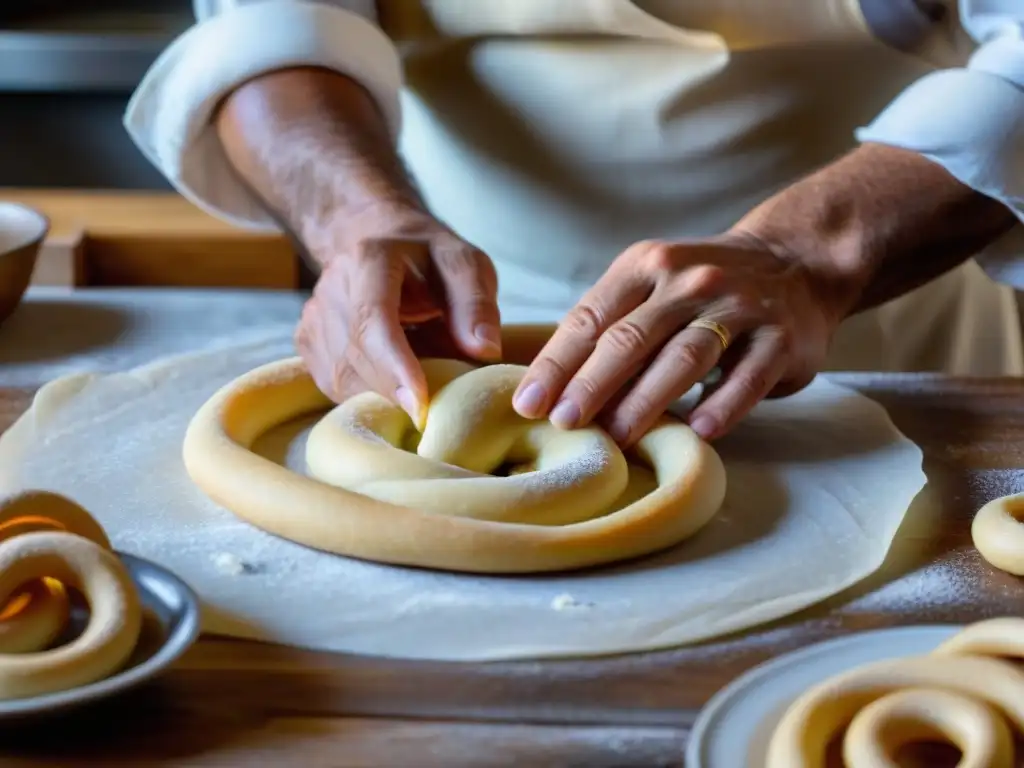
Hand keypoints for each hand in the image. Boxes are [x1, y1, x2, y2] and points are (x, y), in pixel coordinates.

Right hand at [296, 204, 500, 425]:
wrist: (376, 242)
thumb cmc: (428, 260)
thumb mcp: (464, 264)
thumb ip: (476, 302)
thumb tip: (485, 349)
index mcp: (370, 260)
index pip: (374, 321)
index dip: (395, 366)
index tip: (420, 404)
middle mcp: (331, 288)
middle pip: (358, 359)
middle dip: (400, 389)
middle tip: (441, 396)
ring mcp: (312, 318)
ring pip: (345, 380)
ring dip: (386, 392)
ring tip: (419, 372)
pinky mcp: (307, 344)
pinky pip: (338, 387)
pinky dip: (370, 393)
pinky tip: (392, 375)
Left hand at [511, 233, 844, 443]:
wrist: (795, 262)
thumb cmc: (701, 289)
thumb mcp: (652, 286)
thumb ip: (611, 325)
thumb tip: (550, 388)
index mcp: (646, 266)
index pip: (591, 317)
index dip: (557, 363)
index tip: (529, 403)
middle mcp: (690, 281)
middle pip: (631, 338)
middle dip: (591, 384)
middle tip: (564, 424)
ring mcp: (738, 306)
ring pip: (684, 356)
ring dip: (645, 400)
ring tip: (616, 437)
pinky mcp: (780, 337)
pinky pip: (748, 374)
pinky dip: (723, 403)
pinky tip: (698, 430)